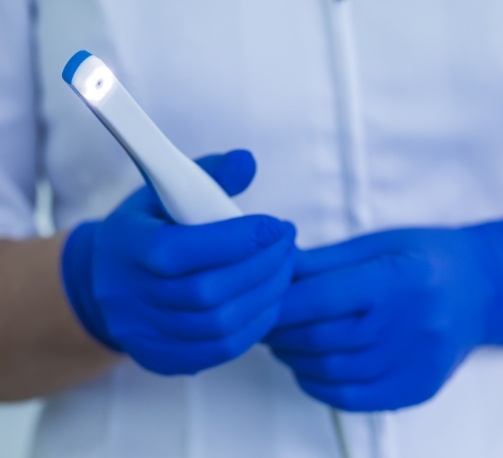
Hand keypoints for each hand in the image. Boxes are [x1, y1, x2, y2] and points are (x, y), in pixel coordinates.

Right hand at [62, 150, 296, 374]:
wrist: (106, 281)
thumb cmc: (146, 229)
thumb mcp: (164, 192)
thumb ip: (207, 175)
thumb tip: (248, 162)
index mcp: (127, 247)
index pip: (182, 250)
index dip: (236, 239)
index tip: (275, 226)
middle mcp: (129, 297)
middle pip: (207, 292)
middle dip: (262, 266)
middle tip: (288, 244)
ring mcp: (145, 334)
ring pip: (220, 325)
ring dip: (266, 296)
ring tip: (285, 269)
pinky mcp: (162, 358)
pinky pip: (220, 350)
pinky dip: (255, 325)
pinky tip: (269, 300)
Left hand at [266, 220, 502, 410]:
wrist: (479, 289)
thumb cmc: (425, 257)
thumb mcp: (376, 244)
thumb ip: (324, 261)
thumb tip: (276, 268)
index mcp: (397, 278)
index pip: (321, 298)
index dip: (280, 303)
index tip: (259, 301)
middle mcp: (409, 324)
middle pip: (321, 338)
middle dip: (279, 332)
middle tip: (263, 322)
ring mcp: (415, 362)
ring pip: (331, 371)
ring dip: (293, 358)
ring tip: (281, 341)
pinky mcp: (416, 388)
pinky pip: (353, 399)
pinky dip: (318, 385)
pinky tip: (307, 367)